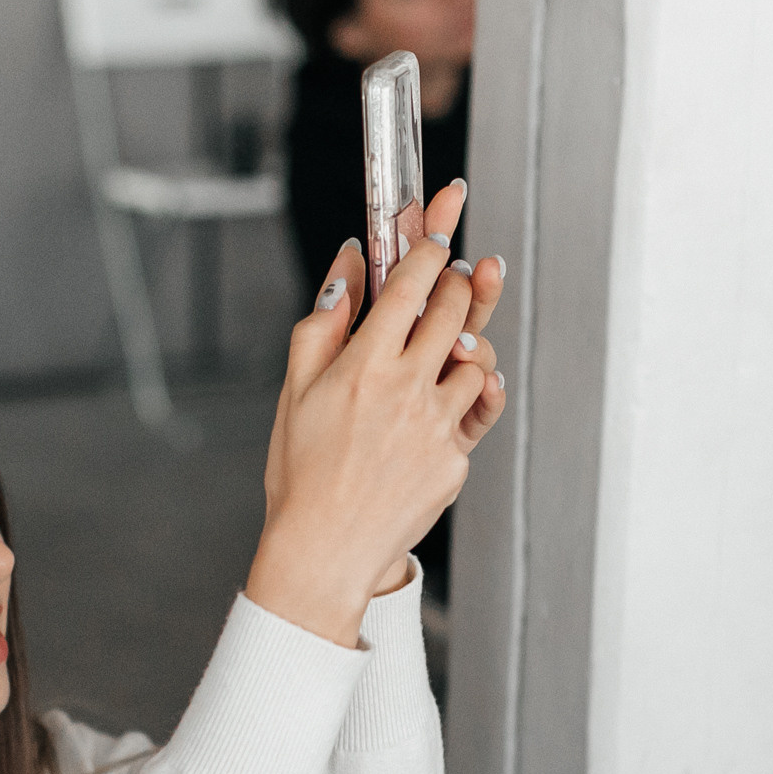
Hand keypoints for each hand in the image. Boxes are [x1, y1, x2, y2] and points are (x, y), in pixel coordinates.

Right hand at [249, 182, 507, 643]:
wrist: (323, 551)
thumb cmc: (300, 473)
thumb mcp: (295, 388)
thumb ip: (324, 319)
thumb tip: (349, 262)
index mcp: (364, 364)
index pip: (410, 282)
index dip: (430, 242)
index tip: (440, 222)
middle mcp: (407, 388)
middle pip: (456, 309)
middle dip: (460, 281)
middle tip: (459, 273)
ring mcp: (437, 425)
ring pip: (478, 359)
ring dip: (469, 340)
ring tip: (452, 342)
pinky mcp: (456, 459)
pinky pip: (477, 411)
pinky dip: (472, 395)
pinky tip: (460, 390)